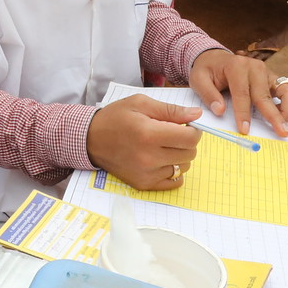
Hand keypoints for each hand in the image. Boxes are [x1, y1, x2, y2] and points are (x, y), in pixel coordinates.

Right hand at [84, 94, 203, 189]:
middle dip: (186, 142)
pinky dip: (173, 171)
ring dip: (179, 156)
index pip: (190, 138)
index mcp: (149, 134)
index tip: (186, 126)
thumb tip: (196, 115)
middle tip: (172, 135)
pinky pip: (174, 181)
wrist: (90, 139)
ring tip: (163, 147)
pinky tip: (162, 161)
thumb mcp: (141, 104)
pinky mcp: (143, 184)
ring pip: (183, 167)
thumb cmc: (115, 118)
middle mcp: (149, 157)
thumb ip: (171, 110)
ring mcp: (147, 173)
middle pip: (190, 153)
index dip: (193, 130)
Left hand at [188, 48, 287, 135]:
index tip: (244, 129)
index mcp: (236, 66)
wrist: (215, 59)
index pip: (242, 93)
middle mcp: (255, 67)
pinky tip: (285, 117)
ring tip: (285, 126)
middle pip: (265, 95)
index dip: (243, 113)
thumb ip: (208, 94)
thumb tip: (220, 111)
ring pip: (285, 90)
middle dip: (273, 115)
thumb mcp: (198, 79)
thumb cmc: (207, 70)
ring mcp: (267, 72)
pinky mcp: (273, 78)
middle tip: (280, 132)